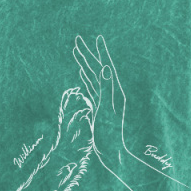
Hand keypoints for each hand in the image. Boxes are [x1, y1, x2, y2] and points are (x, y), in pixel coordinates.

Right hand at [73, 33, 126, 172]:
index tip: (97, 37)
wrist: (112, 152)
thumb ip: (107, 88)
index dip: (101, 52)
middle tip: (77, 39)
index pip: (106, 67)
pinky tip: (83, 72)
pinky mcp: (98, 105)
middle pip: (96, 68)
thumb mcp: (108, 109)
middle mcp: (109, 92)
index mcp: (113, 90)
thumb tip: (105, 68)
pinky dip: (86, 77)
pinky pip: (91, 87)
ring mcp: (103, 98)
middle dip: (87, 54)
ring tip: (77, 51)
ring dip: (85, 63)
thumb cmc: (111, 134)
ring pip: (92, 76)